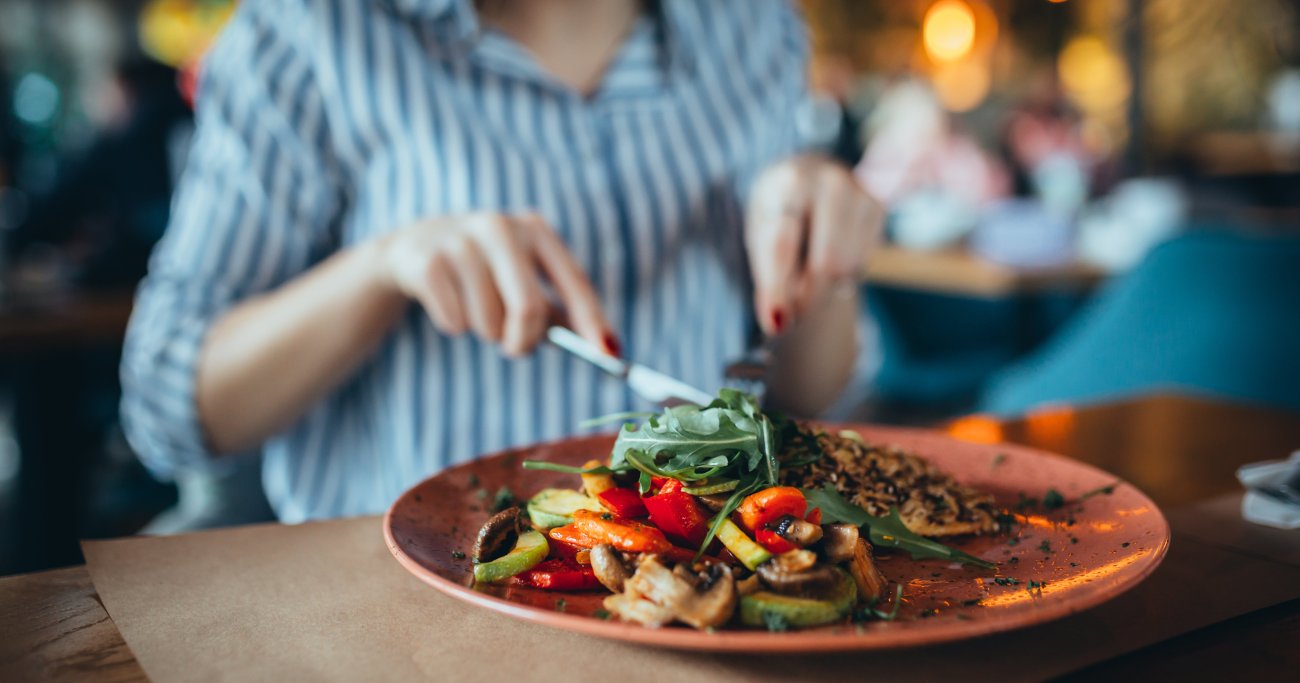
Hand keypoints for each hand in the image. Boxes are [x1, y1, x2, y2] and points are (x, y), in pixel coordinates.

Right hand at [379, 212, 617, 356]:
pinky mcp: (428, 262)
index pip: (574, 281)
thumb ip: (558, 312)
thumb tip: (605, 348)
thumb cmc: (487, 272)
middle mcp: (501, 227)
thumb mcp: (524, 279)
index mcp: (535, 230)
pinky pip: (455, 322)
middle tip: (514, 349)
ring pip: (489, 322)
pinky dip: (455, 326)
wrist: (415, 248)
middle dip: (524, 341)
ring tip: (475, 308)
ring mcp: (461, 242)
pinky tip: (448, 302)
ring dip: (485, 332)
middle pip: (529, 309)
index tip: (609, 355)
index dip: (593, 321)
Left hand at [745, 155, 882, 334]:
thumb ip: (768, 275)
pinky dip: (843, 271)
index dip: (778, 289)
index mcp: (789, 183)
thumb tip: (776, 322)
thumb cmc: (778, 208)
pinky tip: (829, 251)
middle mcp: (830, 181)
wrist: (809, 169)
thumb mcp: (760, 233)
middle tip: (792, 310)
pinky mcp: (880, 206)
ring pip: (847, 268)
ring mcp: (861, 192)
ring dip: (825, 284)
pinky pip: (863, 261)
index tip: (776, 324)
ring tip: (806, 268)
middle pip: (826, 264)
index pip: (783, 246)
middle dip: (808, 297)